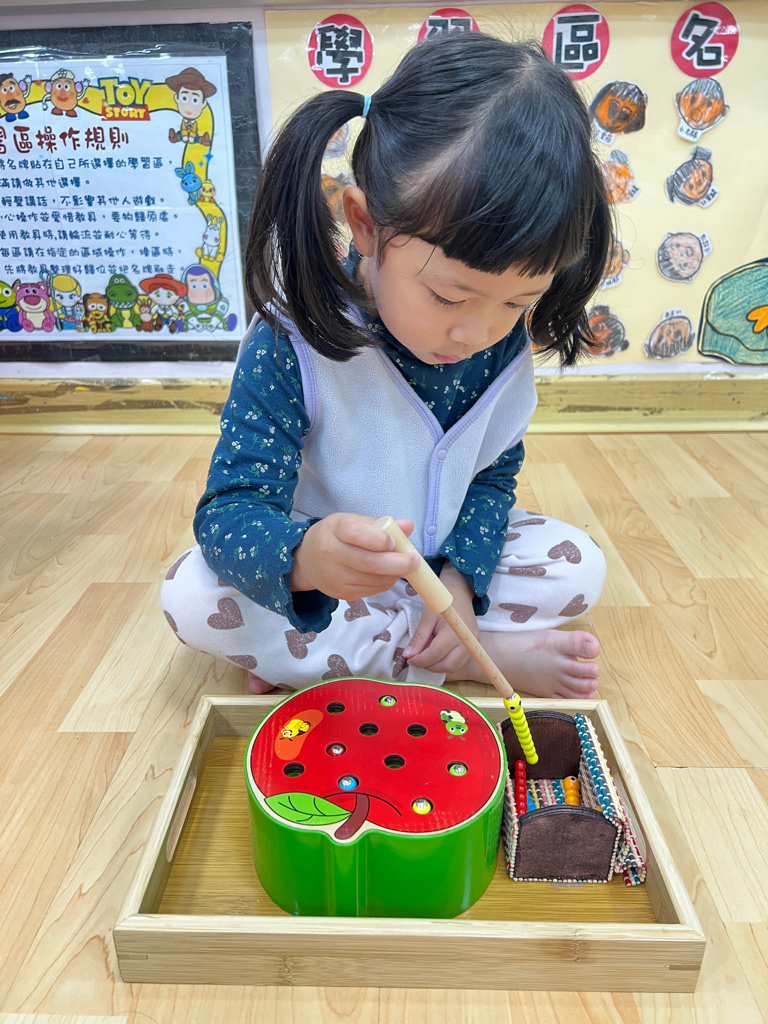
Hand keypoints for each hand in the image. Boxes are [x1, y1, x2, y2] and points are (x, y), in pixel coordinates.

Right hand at [291, 513, 419, 600]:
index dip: (378, 539)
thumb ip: (383, 525)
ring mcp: (335, 576)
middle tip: (414, 561)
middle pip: (369, 563)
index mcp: (335, 529)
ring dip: (394, 574)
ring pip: (373, 579)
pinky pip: (372, 590)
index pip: (355, 533)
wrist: (308, 560)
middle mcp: (331, 553)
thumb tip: (409, 526)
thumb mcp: (355, 522)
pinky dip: (385, 582)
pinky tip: (389, 574)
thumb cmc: (337, 536)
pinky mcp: (342, 593)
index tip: (393, 542)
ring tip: (403, 566)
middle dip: (397, 564)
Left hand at [403, 564, 477, 674]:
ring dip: (437, 667)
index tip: (408, 659)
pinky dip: (446, 663)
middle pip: (446, 665)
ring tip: (426, 657)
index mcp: (454, 633)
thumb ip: (419, 638)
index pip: (435, 654)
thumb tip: (408, 655)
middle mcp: (466, 642)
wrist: (459, 594)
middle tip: (416, 659)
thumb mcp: (427, 618)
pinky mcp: (473, 647)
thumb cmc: (442, 604)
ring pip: (453, 667)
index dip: (419, 660)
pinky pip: (459, 663)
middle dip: (429, 666)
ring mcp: (472, 646)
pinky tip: (436, 656)